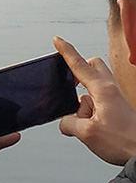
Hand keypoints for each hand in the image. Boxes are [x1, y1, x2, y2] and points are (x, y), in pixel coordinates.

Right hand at [54, 36, 135, 164]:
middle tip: (69, 83)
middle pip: (92, 66)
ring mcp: (115, 98)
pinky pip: (97, 101)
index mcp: (102, 90)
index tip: (57, 41)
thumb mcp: (87, 133)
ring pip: (93, 87)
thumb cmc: (124, 141)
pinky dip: (89, 110)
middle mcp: (110, 90)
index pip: (79, 65)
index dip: (67, 52)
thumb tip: (66, 122)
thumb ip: (69, 124)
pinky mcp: (117, 108)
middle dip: (79, 70)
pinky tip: (91, 126)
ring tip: (83, 121)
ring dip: (82, 100)